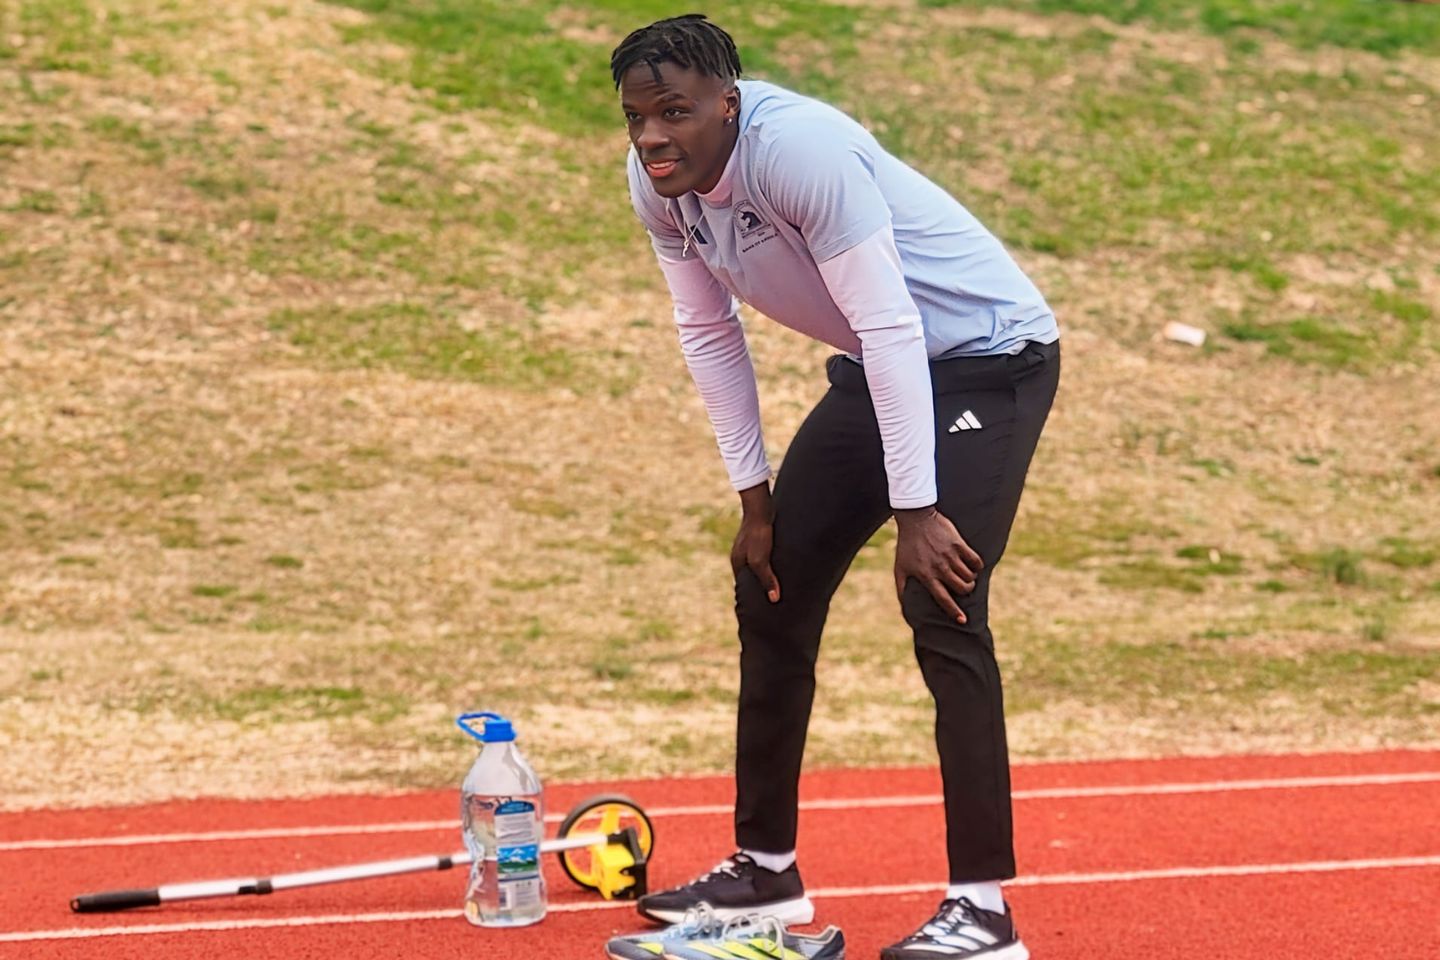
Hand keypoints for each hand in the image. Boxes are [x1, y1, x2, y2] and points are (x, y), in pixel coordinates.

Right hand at [733, 482, 779, 602]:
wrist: (760, 507)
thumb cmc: (758, 534)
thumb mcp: (761, 560)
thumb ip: (767, 580)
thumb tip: (774, 600)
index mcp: (737, 563)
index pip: (743, 585)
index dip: (752, 596)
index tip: (763, 607)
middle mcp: (741, 555)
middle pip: (751, 575)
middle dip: (760, 585)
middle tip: (775, 598)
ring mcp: (749, 546)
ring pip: (759, 565)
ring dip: (768, 573)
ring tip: (781, 583)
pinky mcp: (759, 538)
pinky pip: (765, 555)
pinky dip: (772, 562)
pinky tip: (782, 564)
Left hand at [893, 505, 982, 622]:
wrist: (915, 519)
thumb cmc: (907, 546)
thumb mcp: (900, 569)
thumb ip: (902, 590)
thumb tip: (905, 609)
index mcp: (926, 576)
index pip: (943, 599)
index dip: (954, 612)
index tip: (963, 621)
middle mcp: (940, 567)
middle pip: (962, 588)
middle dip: (966, 591)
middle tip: (964, 587)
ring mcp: (950, 555)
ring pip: (970, 576)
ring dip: (971, 579)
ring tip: (967, 576)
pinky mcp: (958, 544)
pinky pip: (976, 560)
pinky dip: (977, 566)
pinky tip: (974, 566)